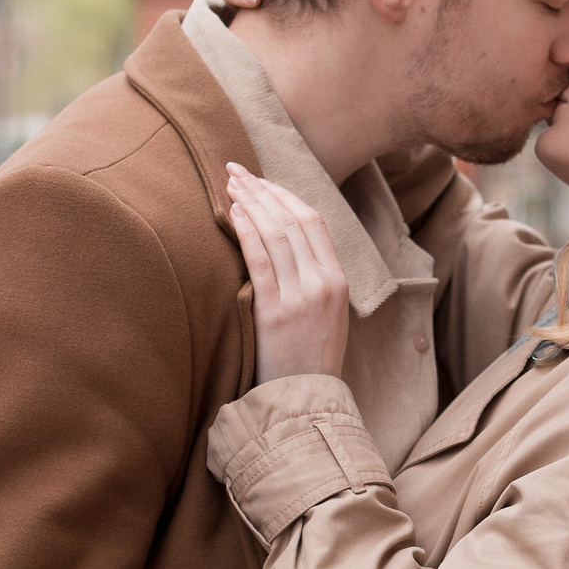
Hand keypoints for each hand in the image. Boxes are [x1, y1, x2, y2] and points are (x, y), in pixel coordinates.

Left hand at [227, 165, 347, 382]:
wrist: (307, 398)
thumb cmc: (309, 357)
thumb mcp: (325, 314)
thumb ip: (312, 279)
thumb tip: (281, 242)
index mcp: (338, 280)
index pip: (313, 222)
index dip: (285, 195)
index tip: (262, 180)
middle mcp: (323, 283)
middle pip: (292, 221)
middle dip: (262, 190)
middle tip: (236, 170)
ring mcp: (301, 297)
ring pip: (276, 235)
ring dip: (250, 204)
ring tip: (230, 186)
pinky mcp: (275, 312)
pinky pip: (260, 262)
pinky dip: (247, 232)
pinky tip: (233, 214)